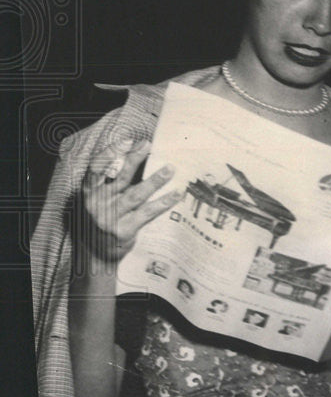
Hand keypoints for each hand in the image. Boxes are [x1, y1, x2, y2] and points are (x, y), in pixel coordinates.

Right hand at [78, 138, 181, 266]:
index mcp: (88, 193)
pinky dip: (164, 202)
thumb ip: (112, 183)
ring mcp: (110, 218)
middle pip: (120, 178)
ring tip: (170, 168)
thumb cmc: (102, 220)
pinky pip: (148, 212)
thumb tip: (137, 156)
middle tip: (148, 144)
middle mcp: (97, 204)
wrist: (96, 255)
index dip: (111, 154)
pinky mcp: (125, 230)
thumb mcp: (99, 200)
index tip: (127, 141)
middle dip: (134, 159)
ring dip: (155, 180)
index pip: (96, 169)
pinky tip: (176, 193)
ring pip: (136, 194)